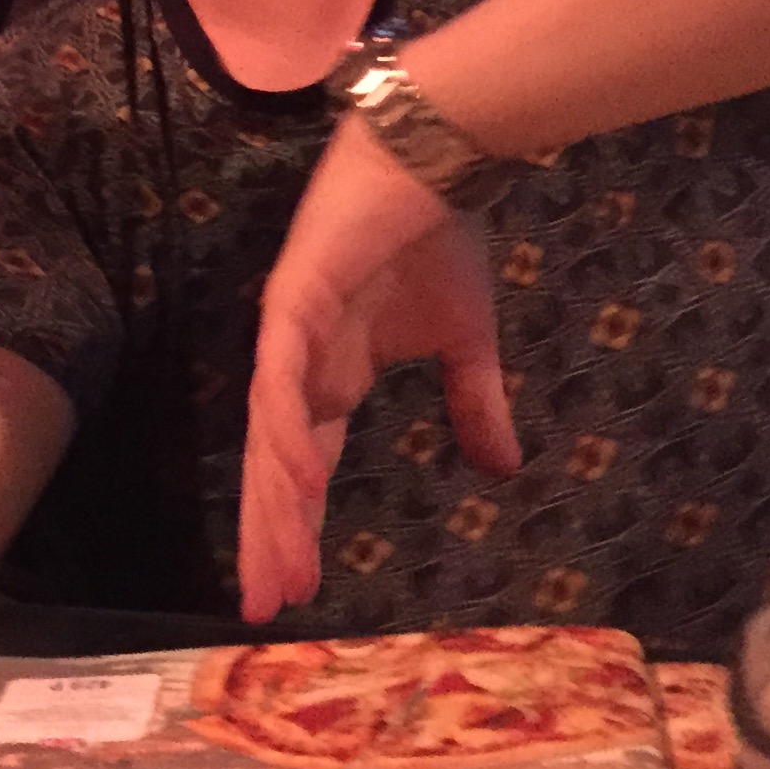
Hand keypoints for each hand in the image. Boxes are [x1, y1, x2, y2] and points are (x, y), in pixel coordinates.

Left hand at [237, 118, 522, 622]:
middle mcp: (297, 366)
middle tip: (264, 608)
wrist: (437, 159)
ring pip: (269, 435)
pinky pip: (281, 376)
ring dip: (273, 502)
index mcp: (328, 378)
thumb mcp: (466, 339)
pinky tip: (290, 478)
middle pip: (274, 468)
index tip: (295, 593)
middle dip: (269, 537)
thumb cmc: (438, 237)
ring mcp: (289, 334)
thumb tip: (505, 469)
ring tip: (277, 567)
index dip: (294, 528)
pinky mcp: (292, 300)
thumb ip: (474, 403)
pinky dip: (282, 427)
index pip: (302, 468)